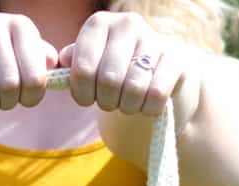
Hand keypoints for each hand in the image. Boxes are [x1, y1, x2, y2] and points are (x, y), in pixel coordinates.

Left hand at [59, 11, 203, 126]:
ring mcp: (154, 39)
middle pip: (107, 81)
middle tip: (111, 101)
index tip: (87, 98)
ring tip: (129, 103)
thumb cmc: (118, 73)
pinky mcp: (177, 59)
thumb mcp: (92, 66)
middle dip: (106, 102)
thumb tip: (61, 61)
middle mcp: (127, 24)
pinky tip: (148, 105)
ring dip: (128, 107)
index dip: (82, 95)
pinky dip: (149, 110)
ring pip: (132, 89)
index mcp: (99, 24)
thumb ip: (73, 63)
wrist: (162, 75)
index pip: (81, 70)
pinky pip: (156, 95)